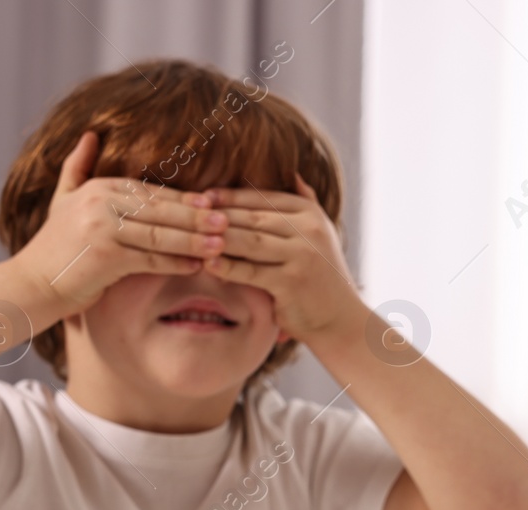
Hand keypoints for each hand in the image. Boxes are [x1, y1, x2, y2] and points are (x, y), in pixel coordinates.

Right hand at [12, 131, 228, 315]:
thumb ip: (77, 167)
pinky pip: (150, 259)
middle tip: (227, 221)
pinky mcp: (106, 256)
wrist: (30, 284)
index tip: (213, 202)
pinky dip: (176, 262)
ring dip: (193, 239)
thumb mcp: (62, 200)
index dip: (184, 198)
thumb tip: (90, 134)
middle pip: (160, 210)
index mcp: (98, 187)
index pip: (151, 191)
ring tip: (220, 243)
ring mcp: (102, 229)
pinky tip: (197, 265)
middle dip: (196, 217)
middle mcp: (101, 203)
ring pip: (159, 233)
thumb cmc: (53, 247)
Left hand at [200, 175, 366, 347]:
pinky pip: (251, 271)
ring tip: (191, 236)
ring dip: (219, 238)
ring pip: (250, 241)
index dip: (230, 196)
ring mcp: (301, 255)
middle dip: (218, 215)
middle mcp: (308, 229)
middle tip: (188, 213)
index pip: (262, 197)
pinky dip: (227, 267)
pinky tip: (207, 265)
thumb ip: (306, 202)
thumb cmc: (321, 276)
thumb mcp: (320, 233)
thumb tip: (293, 172)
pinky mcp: (291, 282)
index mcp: (310, 213)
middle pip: (252, 217)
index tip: (202, 196)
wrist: (340, 319)